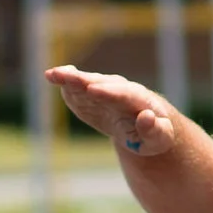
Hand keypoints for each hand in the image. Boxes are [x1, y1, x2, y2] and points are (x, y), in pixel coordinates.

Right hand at [48, 62, 179, 154]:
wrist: (144, 125)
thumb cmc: (155, 133)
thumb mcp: (160, 138)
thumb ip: (154, 130)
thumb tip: (146, 117)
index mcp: (139, 100)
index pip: (123, 94)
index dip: (108, 92)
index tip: (93, 90)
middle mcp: (119, 89)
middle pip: (100, 83)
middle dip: (84, 80)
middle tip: (66, 75)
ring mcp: (103, 90)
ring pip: (86, 82)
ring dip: (69, 78)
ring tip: (52, 74)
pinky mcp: (90, 95)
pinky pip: (77, 88)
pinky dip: (66, 83)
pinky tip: (52, 76)